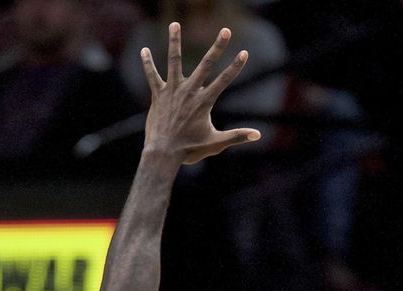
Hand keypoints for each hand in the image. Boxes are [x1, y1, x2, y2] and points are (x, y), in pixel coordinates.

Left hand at [141, 23, 260, 164]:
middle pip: (206, 64)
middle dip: (218, 47)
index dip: (235, 67)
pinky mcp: (158, 94)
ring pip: (174, 61)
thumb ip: (237, 136)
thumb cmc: (190, 150)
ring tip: (175, 24)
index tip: (244, 53)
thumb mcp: (216, 143)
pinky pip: (152, 75)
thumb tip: (258, 135)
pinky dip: (148, 63)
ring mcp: (172, 91)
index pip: (224, 80)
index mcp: (204, 102)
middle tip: (226, 31)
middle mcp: (189, 91)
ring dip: (175, 41)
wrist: (163, 154)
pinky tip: (145, 50)